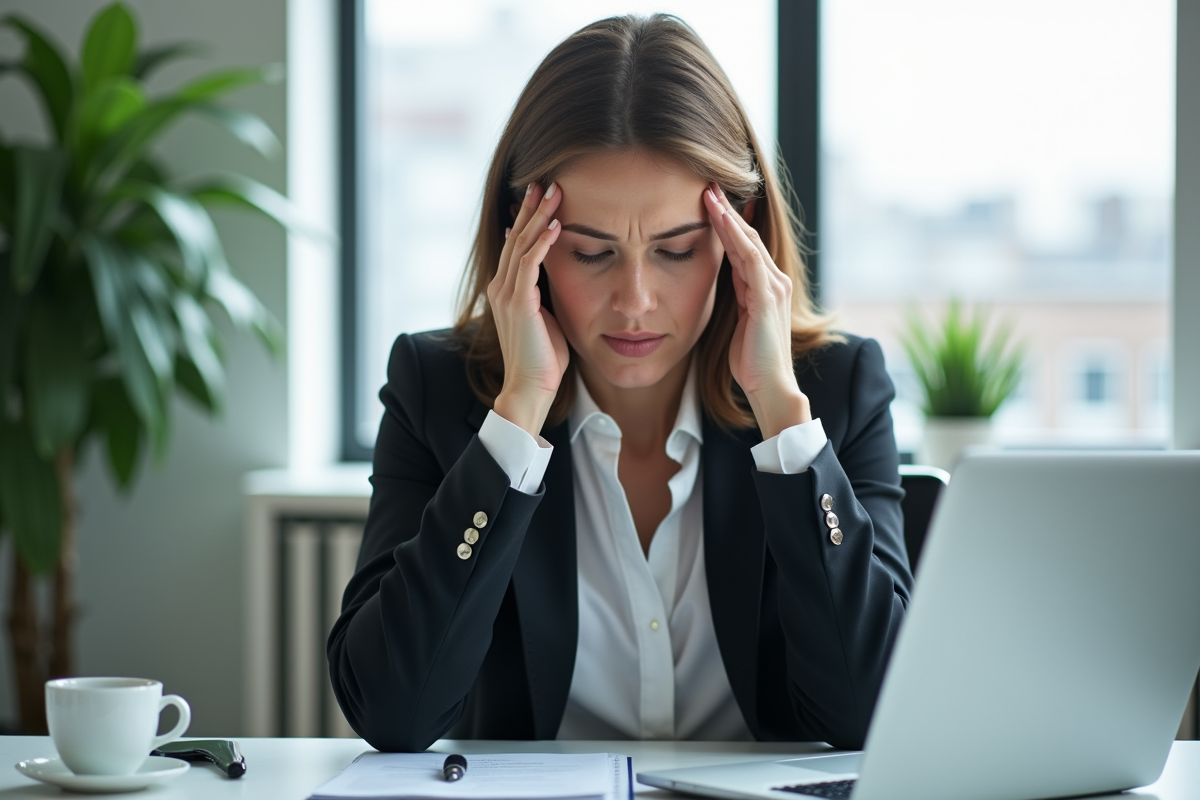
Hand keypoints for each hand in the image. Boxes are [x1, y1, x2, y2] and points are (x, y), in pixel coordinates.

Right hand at [488, 182, 568, 435]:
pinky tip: (557, 224)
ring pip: (522, 244)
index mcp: (507, 291)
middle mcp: (502, 287)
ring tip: (554, 191)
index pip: (517, 246)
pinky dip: (542, 242)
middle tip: (546, 180)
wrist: (530, 388)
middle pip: (517, 237)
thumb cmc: (544, 360)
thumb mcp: (548, 319)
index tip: (543, 198)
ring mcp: (507, 294)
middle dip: (532, 208)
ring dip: (539, 215)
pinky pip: (529, 263)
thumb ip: (548, 297)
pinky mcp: (518, 302)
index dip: (529, 220)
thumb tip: (563, 279)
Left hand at [703, 184, 810, 438]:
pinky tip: (720, 219)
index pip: (743, 246)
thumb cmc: (750, 361)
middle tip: (706, 183)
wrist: (769, 387)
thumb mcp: (737, 321)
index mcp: (766, 286)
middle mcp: (775, 281)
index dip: (726, 222)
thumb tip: (719, 277)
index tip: (707, 200)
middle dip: (727, 210)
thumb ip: (734, 296)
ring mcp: (774, 287)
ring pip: (748, 241)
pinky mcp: (767, 298)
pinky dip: (734, 236)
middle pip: (747, 236)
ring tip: (709, 192)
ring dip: (728, 215)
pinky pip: (749, 258)